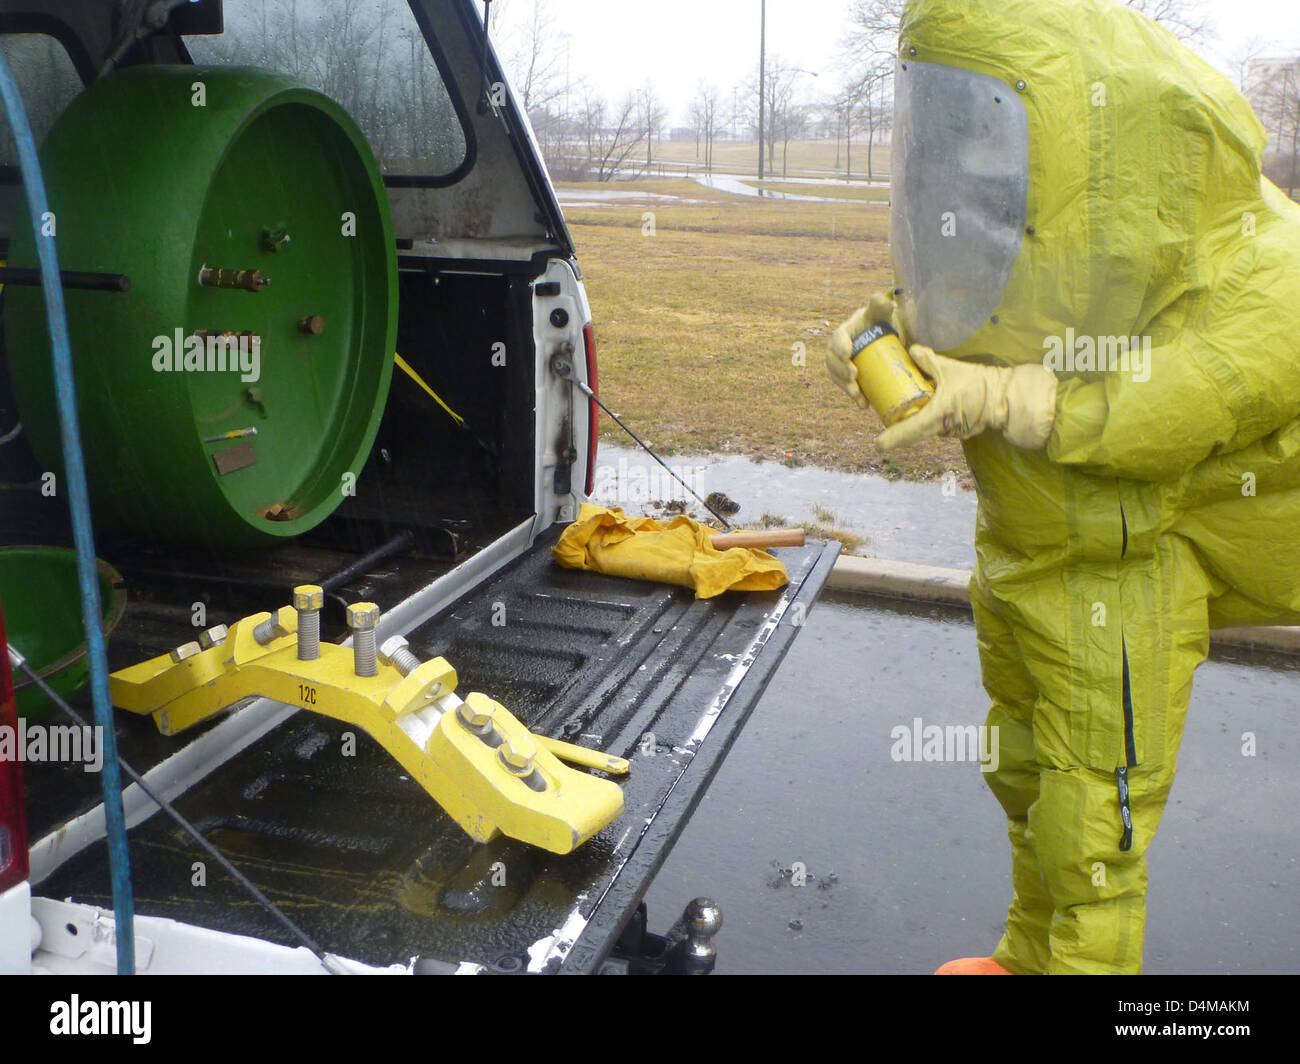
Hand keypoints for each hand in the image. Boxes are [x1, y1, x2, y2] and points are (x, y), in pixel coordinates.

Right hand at [826, 291, 908, 410]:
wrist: (881, 338)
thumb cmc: (879, 322)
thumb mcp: (880, 312)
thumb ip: (880, 304)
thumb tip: (881, 298)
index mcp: (844, 333)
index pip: (838, 339)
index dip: (840, 347)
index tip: (848, 354)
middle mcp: (839, 350)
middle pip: (833, 361)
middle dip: (840, 370)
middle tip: (854, 375)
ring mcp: (842, 365)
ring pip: (838, 377)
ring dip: (845, 387)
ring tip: (857, 393)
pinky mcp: (850, 377)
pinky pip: (848, 388)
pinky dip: (855, 397)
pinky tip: (864, 405)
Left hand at [876, 346, 1057, 451]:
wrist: (1006, 396)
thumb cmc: (979, 383)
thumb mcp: (950, 368)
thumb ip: (928, 360)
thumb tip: (910, 350)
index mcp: (936, 417)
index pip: (908, 432)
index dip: (891, 439)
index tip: (878, 445)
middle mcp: (942, 430)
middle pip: (915, 432)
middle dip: (901, 426)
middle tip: (889, 415)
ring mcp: (952, 433)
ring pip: (928, 429)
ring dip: (918, 420)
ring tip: (908, 405)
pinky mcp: (960, 431)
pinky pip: (941, 426)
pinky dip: (933, 418)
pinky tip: (931, 404)